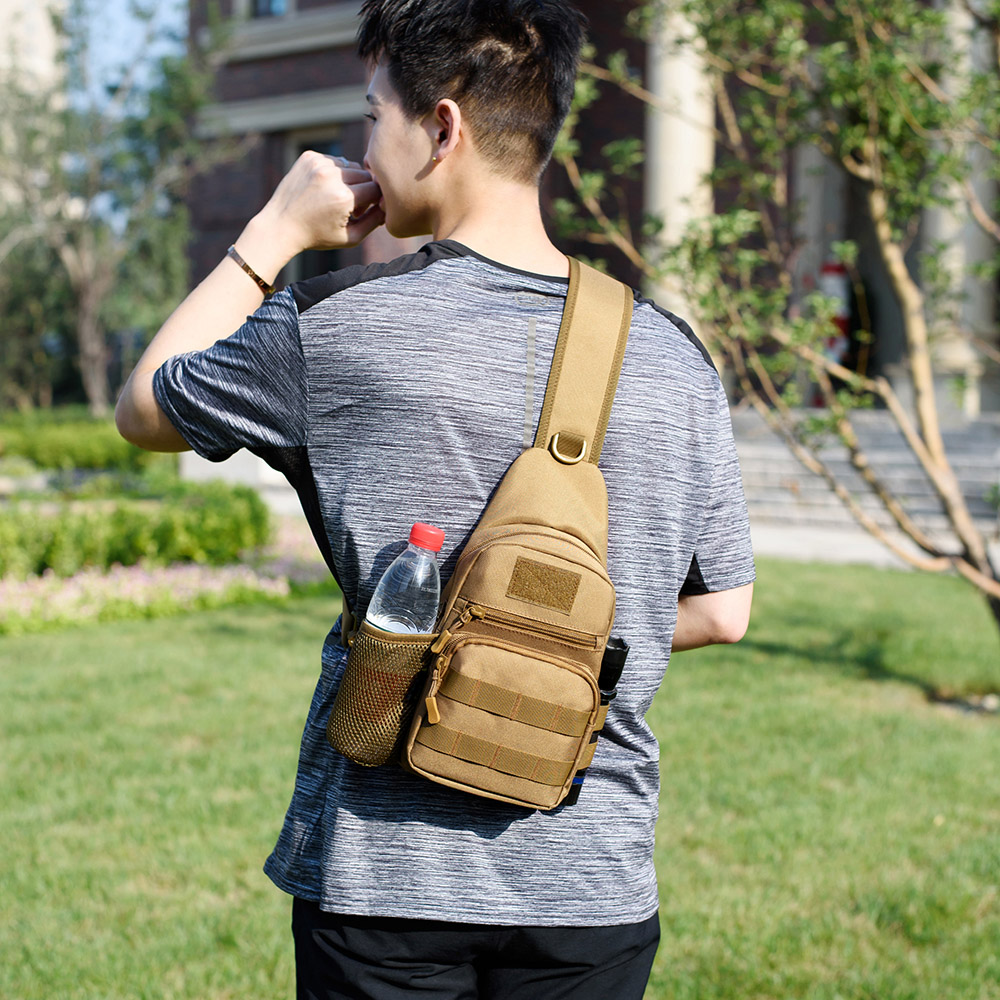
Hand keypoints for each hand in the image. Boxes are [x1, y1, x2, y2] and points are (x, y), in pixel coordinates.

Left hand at [257, 150, 384, 257]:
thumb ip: (375, 222)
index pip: (376, 190)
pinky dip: (334, 172)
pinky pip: (334, 160)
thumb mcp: (350, 238)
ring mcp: (318, 163)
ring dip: (349, 180)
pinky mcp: (309, 156)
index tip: (364, 212)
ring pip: (350, 166)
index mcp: (343, 197)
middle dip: (363, 190)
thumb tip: (389, 206)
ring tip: (336, 197)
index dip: (374, 202)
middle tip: (350, 207)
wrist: (280, 225)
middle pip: (365, 175)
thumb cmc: (317, 236)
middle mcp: (332, 176)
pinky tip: (323, 188)